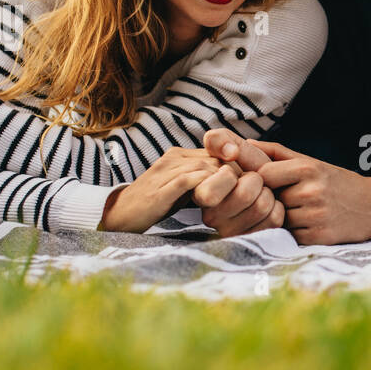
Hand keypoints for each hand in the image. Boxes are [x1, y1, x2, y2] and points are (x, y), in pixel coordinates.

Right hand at [99, 147, 245, 232]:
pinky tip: (218, 198)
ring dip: (225, 181)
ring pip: (205, 167)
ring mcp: (165, 173)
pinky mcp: (159, 190)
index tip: (252, 180)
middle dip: (236, 173)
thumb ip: (201, 181)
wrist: (117, 216)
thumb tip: (231, 182)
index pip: (216, 153)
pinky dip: (206, 187)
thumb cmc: (152, 205)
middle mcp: (173, 159)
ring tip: (241, 195)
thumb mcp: (181, 188)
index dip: (236, 165)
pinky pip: (189, 181)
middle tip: (253, 189)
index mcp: (179, 156)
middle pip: (215, 158)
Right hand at [196, 129, 285, 236]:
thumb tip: (230, 151)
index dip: (234, 172)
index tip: (233, 174)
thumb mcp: (229, 150)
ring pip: (262, 206)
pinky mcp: (251, 241)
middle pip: (247, 192)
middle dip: (258, 182)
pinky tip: (269, 209)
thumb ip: (218, 140)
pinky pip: (274, 219)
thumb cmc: (245, 168)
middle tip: (253, 184)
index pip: (223, 179)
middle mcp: (211, 217)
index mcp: (200, 193)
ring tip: (260, 195)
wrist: (271, 188)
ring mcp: (231, 233)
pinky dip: (278, 209)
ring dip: (269, 195)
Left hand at [248, 138, 370, 244]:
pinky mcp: (318, 237)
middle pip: (269, 199)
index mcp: (307, 169)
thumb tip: (245, 143)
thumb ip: (277, 153)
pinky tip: (309, 225)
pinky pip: (290, 236)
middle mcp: (311, 192)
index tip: (269, 183)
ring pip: (278, 219)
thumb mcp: (311, 162)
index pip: (263, 174)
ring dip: (284, 218)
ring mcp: (315, 216)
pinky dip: (294, 232)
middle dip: (275, 200)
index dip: (262, 180)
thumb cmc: (337, 183)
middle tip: (290, 199)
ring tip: (302, 212)